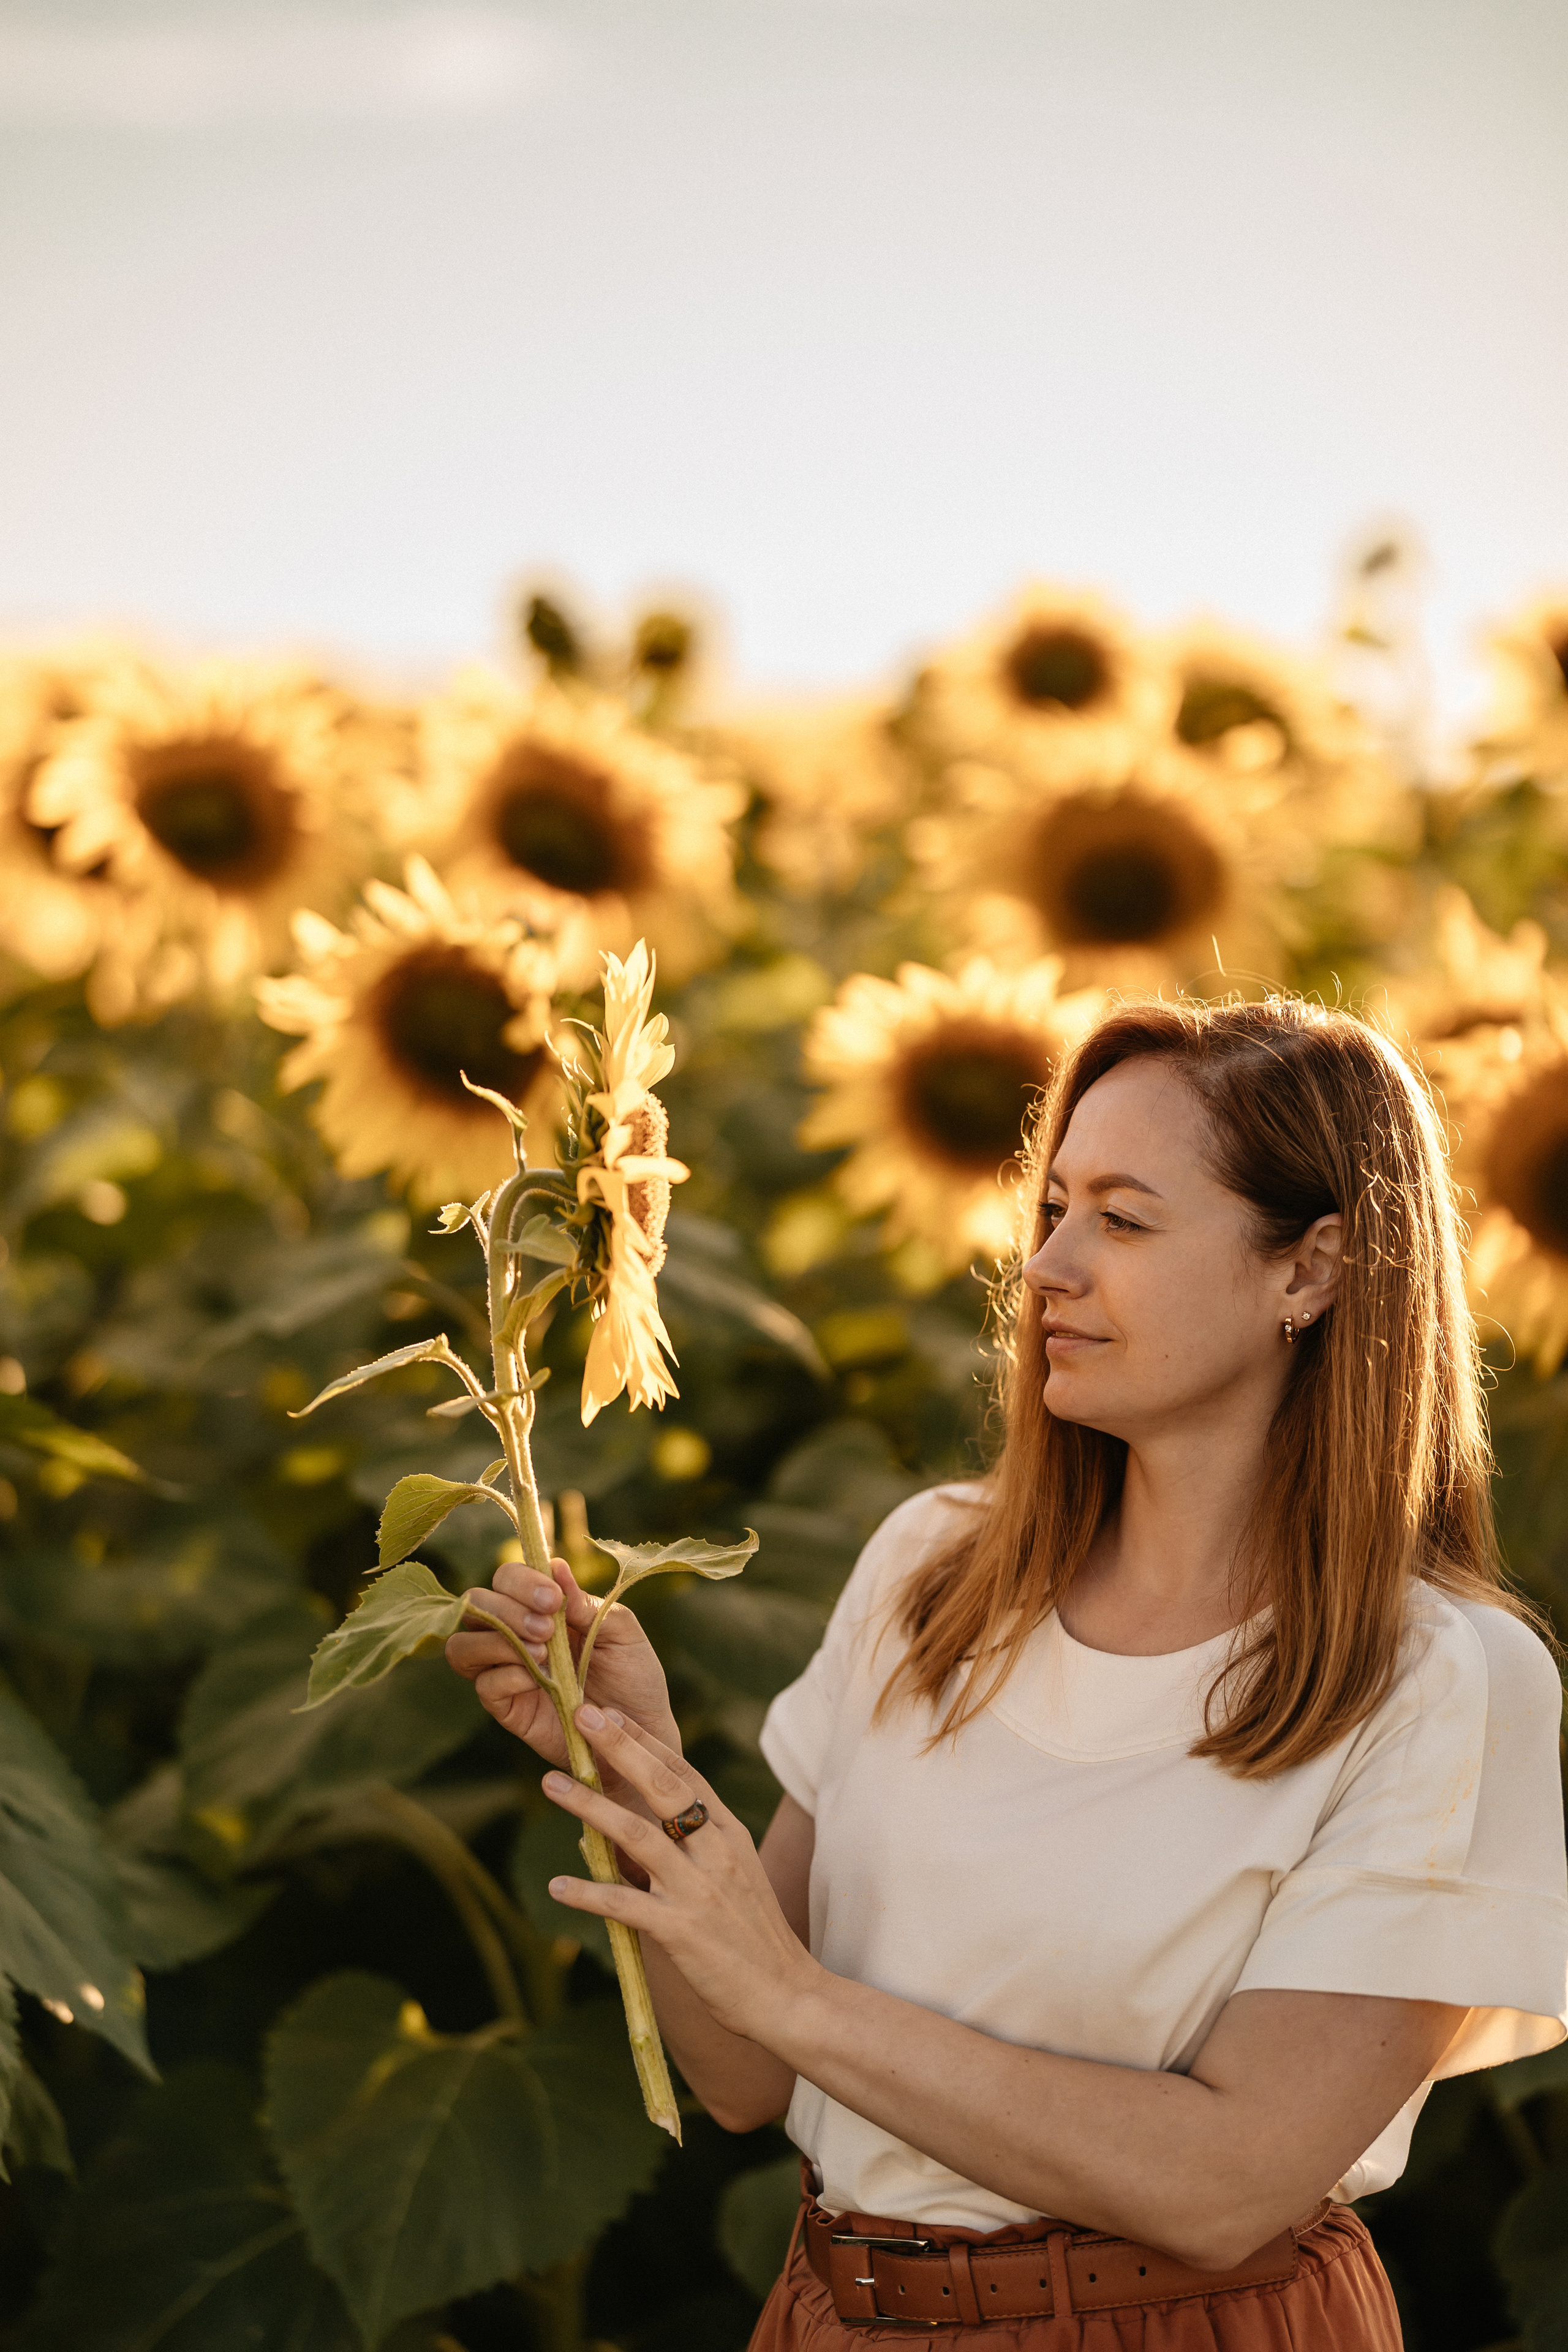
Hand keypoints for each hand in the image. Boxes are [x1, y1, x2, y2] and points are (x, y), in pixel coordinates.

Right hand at [444, 1557, 679, 1783]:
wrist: (640, 1732)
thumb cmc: (633, 1675)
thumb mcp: (622, 1632)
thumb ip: (587, 1603)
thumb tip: (556, 1568)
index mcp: (542, 1607)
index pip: (506, 1578)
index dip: (521, 1581)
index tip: (553, 1598)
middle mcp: (515, 1634)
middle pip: (475, 1604)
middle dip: (506, 1609)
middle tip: (547, 1627)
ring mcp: (506, 1671)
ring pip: (463, 1645)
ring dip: (498, 1641)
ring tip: (543, 1653)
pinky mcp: (507, 1708)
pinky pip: (484, 1686)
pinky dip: (506, 1677)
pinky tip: (539, 1679)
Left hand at [541, 1705, 821, 2044]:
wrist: (785, 1995)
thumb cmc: (753, 1936)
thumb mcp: (735, 1875)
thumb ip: (698, 1845)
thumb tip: (648, 1819)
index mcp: (728, 1834)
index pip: (683, 1773)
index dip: (644, 1741)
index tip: (610, 1713)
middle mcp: (715, 1852)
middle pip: (662, 1787)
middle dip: (620, 1748)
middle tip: (582, 1717)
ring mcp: (697, 1890)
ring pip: (636, 1835)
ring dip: (589, 1807)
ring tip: (551, 1784)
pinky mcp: (680, 1931)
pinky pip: (624, 1904)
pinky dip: (588, 1893)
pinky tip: (557, 1886)